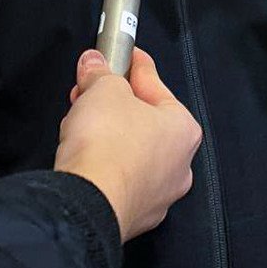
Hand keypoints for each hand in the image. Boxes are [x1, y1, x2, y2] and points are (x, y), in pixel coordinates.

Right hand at [54, 48, 201, 241]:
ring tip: (82, 119)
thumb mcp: (103, 88)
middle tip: (94, 87)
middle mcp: (178, 166)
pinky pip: (117, 176)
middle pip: (144, 121)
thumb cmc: (108, 147)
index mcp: (184, 129)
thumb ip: (101, 72)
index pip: (157, 85)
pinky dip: (102, 162)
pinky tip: (83, 152)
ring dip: (107, 132)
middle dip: (115, 101)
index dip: (135, 65)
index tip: (123, 55)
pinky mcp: (130, 212)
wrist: (87, 201)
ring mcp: (156, 194)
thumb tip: (94, 64)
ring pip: (130, 151)